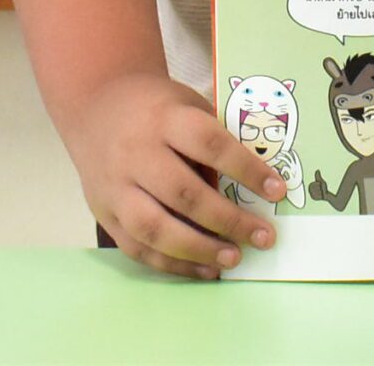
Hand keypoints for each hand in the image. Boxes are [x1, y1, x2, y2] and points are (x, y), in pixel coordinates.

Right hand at [60, 71, 284, 279]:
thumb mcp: (187, 104)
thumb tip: (254, 185)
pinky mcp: (104, 213)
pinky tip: (204, 269)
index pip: (209, 144)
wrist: (96, 106)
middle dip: (228, 220)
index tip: (277, 190)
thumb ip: (214, 140)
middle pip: (183, 193)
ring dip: (198, 249)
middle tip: (263, 236)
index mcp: (164, 118)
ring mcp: (115, 187)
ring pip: (154, 227)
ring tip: (234, 259)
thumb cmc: (156, 108)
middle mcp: (136, 153)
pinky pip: (137, 247)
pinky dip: (172, 264)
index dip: (245, 169)